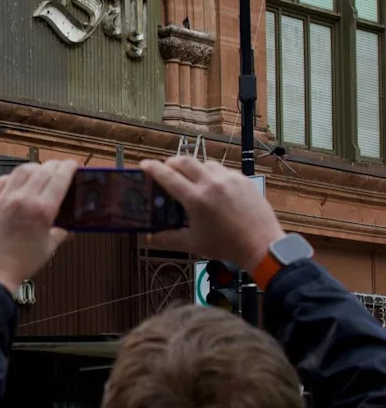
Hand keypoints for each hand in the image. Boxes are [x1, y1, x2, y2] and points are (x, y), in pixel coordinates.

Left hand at [0, 160, 77, 294]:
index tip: (73, 164)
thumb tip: (68, 229)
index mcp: (42, 210)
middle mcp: (24, 199)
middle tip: (59, 167)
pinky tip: (15, 182)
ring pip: (22, 170)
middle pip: (43, 170)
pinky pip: (1, 180)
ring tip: (39, 171)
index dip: (69, 168)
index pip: (59, 179)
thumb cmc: (21, 263)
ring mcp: (5, 199)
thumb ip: (59, 234)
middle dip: (54, 165)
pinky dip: (11, 177)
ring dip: (34, 167)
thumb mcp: (48, 248)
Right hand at [141, 157, 284, 270]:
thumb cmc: (226, 246)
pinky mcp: (243, 180)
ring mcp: (229, 179)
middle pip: (185, 161)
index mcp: (196, 199)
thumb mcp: (194, 244)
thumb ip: (169, 238)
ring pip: (205, 163)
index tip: (144, 164)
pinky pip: (223, 170)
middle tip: (166, 169)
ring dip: (194, 167)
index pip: (168, 176)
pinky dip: (213, 174)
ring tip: (191, 178)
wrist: (263, 245)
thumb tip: (150, 238)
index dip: (153, 168)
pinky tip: (214, 186)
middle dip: (171, 162)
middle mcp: (211, 183)